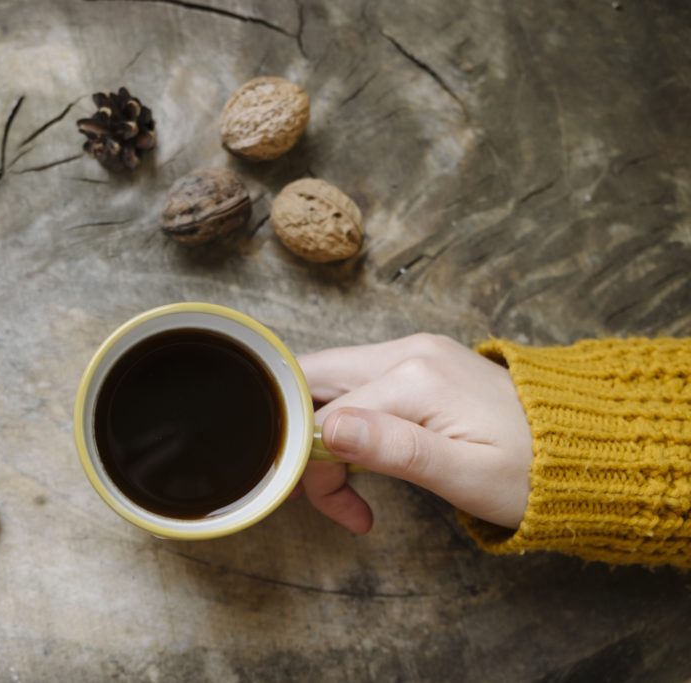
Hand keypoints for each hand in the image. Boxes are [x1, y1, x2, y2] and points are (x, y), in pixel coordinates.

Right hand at [294, 334, 532, 532]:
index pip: (323, 415)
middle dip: (301, 440)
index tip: (346, 513)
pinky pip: (355, 385)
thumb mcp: (466, 475)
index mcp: (414, 376)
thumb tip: (325, 430)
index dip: (315, 468)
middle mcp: (406, 351)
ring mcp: (411, 352)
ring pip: (327, 384)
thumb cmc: (531, 472)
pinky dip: (344, 424)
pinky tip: (361, 458)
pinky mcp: (417, 363)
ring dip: (321, 436)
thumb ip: (394, 449)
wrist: (586, 447)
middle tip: (322, 494)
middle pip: (310, 381)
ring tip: (348, 489)